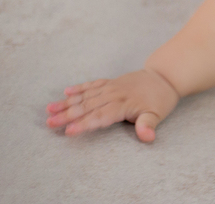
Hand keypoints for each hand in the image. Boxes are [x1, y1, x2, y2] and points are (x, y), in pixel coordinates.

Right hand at [46, 69, 179, 141]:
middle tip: (50, 123)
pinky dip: (79, 88)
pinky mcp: (110, 82)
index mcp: (124, 104)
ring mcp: (111, 87)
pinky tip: (65, 92)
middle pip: (87, 106)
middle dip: (68, 115)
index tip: (68, 131)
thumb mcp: (158, 114)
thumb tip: (147, 137)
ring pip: (86, 95)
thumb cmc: (160, 99)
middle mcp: (114, 94)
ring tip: (49, 109)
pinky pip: (92, 85)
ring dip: (67, 103)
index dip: (84, 124)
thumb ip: (148, 125)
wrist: (164, 76)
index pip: (100, 116)